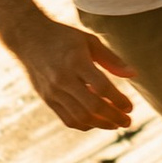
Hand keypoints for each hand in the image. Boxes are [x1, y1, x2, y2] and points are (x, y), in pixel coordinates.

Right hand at [14, 15, 138, 131]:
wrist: (27, 37)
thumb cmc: (63, 37)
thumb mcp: (89, 41)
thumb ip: (111, 59)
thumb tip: (134, 75)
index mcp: (76, 61)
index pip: (102, 87)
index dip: (119, 100)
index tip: (130, 107)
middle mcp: (63, 79)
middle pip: (92, 106)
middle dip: (114, 117)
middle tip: (128, 121)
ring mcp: (53, 91)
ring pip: (80, 117)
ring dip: (101, 124)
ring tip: (116, 124)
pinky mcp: (47, 99)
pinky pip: (68, 119)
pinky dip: (85, 124)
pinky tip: (97, 122)